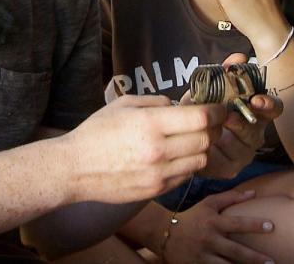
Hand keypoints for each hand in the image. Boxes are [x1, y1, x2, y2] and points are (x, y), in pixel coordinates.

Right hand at [58, 95, 225, 203]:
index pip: (201, 118)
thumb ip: (157, 102)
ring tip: (195, 139)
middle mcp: (158, 151)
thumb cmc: (96, 132)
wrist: (74, 169)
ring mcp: (158, 174)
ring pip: (201, 160)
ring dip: (203, 148)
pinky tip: (179, 156)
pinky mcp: (156, 190)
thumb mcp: (124, 104)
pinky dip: (190, 164)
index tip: (219, 108)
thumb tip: (181, 106)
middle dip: (215, 129)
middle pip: (206, 140)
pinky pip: (186, 176)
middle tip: (213, 122)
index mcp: (150, 124)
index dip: (217, 112)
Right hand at [163, 190, 274, 263]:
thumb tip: (253, 193)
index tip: (271, 226)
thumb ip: (231, 197)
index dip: (254, 225)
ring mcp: (203, 255)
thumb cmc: (193, 217)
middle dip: (254, 258)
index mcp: (213, 222)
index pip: (237, 223)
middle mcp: (209, 239)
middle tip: (272, 262)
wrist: (166, 234)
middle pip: (235, 251)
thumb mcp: (209, 203)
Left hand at [187, 54, 283, 178]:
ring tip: (216, 127)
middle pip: (257, 130)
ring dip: (229, 136)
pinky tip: (203, 145)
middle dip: (244, 122)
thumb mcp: (209, 89)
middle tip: (230, 116)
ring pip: (242, 147)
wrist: (182, 131)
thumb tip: (238, 56)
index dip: (269, 105)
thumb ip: (224, 73)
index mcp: (256, 113)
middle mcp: (254, 134)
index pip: (274, 109)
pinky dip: (213, 153)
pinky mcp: (229, 168)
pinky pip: (224, 162)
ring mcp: (244, 153)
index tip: (258, 100)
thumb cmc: (203, 109)